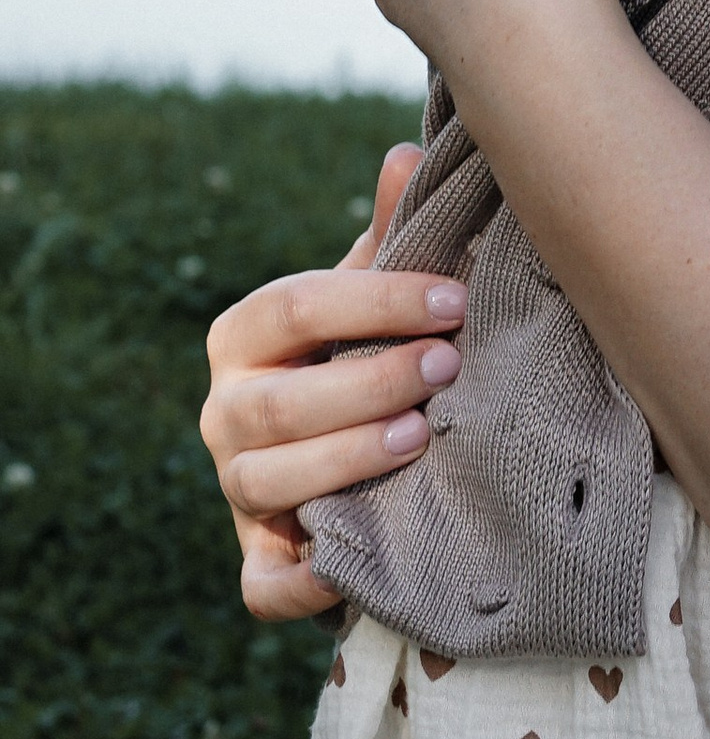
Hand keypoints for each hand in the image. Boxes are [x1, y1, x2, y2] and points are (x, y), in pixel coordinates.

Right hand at [202, 141, 461, 620]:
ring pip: (268, 483)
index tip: (455, 299)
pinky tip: (355, 565)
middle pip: (278, 402)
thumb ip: (393, 231)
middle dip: (366, 382)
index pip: (293, 306)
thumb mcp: (375, 292)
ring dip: (345, 461)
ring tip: (419, 437)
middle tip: (448, 369)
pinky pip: (264, 587)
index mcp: (244, 336)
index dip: (375, 302)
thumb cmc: (366, 352)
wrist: (348, 450)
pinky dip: (303, 585)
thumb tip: (410, 151)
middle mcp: (224, 414)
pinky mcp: (259, 564)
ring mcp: (236, 492)